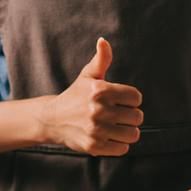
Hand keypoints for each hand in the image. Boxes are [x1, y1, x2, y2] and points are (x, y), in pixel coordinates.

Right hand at [42, 38, 143, 155]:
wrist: (52, 120)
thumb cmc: (75, 96)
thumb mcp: (87, 76)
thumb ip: (100, 60)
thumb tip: (103, 41)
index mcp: (100, 90)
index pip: (136, 97)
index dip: (131, 100)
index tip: (121, 101)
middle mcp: (98, 110)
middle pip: (137, 117)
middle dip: (131, 117)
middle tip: (119, 116)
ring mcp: (96, 129)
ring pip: (133, 134)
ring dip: (128, 132)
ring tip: (118, 128)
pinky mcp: (94, 146)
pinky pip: (122, 149)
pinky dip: (120, 145)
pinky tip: (110, 138)